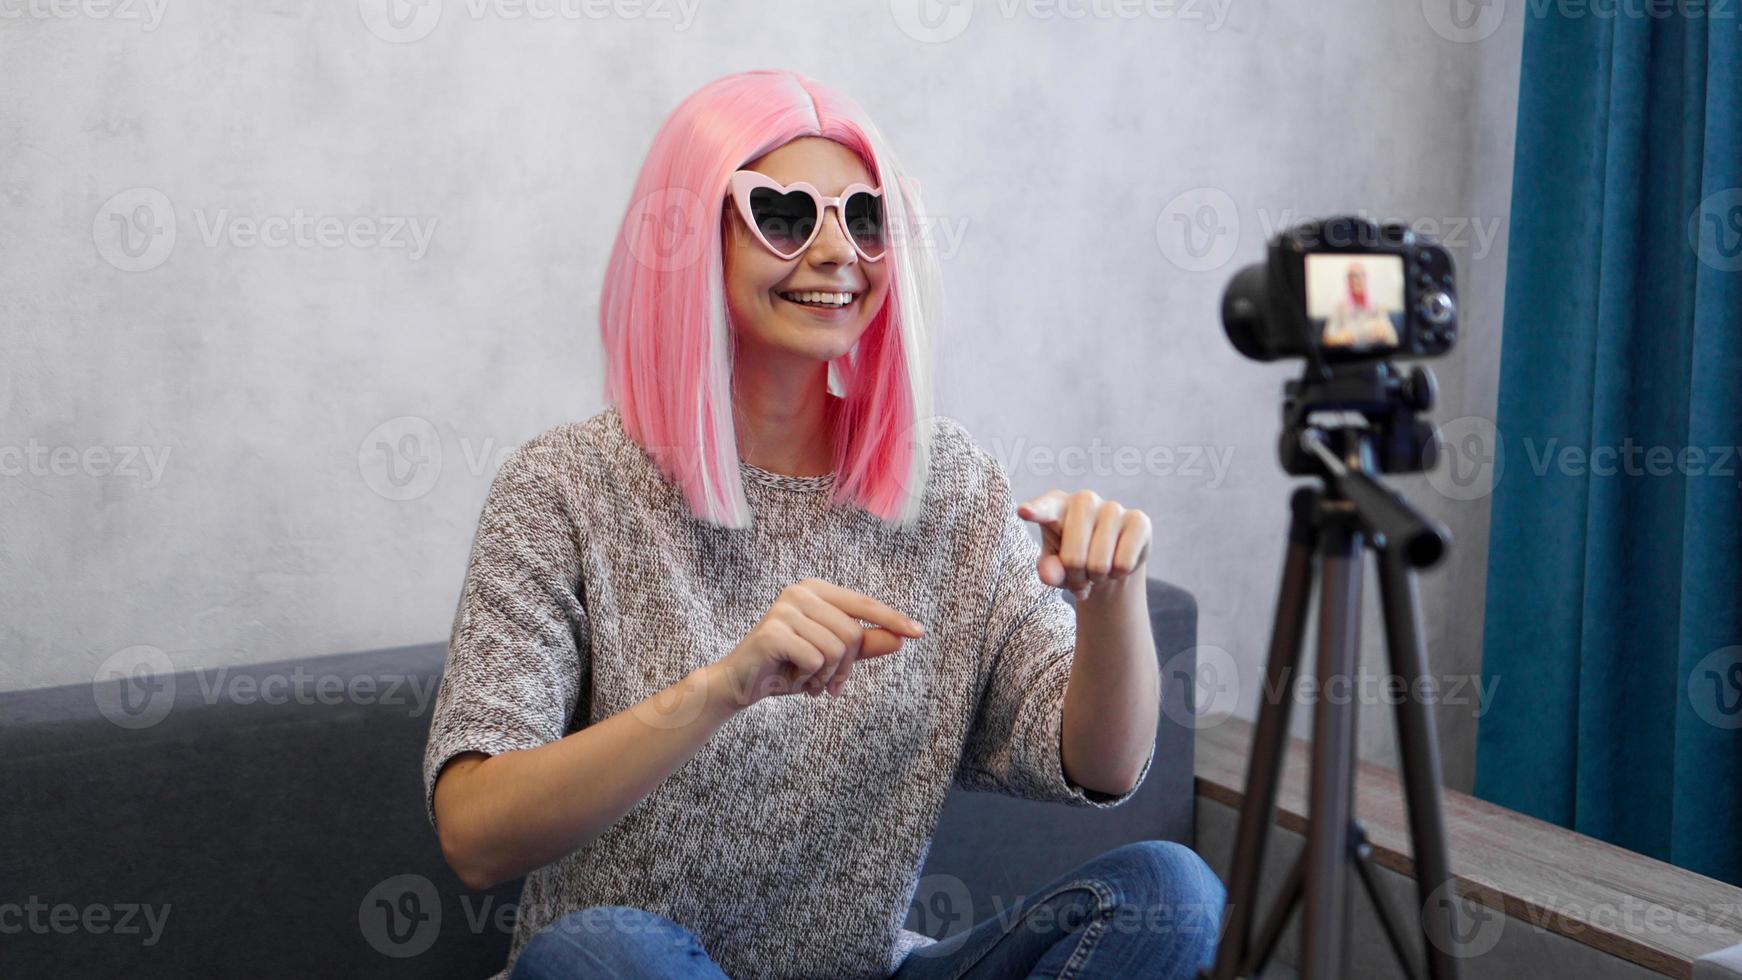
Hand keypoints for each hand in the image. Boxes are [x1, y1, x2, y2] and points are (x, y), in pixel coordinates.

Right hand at [718, 578, 924, 706]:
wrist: (741, 684)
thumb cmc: (786, 667)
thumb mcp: (831, 657)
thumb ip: (863, 646)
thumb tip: (900, 639)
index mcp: (816, 591)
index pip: (863, 604)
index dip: (891, 619)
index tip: (918, 632)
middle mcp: (800, 592)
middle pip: (852, 633)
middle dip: (845, 667)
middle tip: (828, 683)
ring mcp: (785, 609)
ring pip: (836, 649)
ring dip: (826, 676)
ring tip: (807, 679)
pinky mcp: (773, 631)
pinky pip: (816, 659)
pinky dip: (809, 678)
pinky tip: (791, 678)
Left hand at [1017, 490, 1152, 601]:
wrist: (1107, 559)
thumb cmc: (1071, 558)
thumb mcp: (1054, 567)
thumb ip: (1048, 570)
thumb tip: (1051, 576)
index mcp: (1055, 505)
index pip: (1044, 509)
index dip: (1035, 511)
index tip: (1024, 512)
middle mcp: (1083, 499)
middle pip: (1074, 558)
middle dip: (1075, 578)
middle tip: (1078, 575)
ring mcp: (1112, 507)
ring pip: (1100, 564)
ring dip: (1097, 579)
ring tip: (1096, 569)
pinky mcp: (1138, 520)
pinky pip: (1123, 564)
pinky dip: (1118, 575)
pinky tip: (1116, 564)